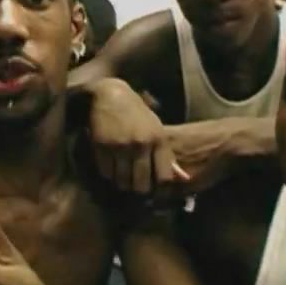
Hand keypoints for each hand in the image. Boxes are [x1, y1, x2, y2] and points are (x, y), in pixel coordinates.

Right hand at [87, 78, 189, 194]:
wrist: (110, 95)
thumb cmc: (137, 113)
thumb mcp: (157, 130)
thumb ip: (168, 156)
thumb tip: (184, 179)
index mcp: (158, 140)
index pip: (164, 177)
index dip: (160, 188)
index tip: (155, 188)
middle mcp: (141, 144)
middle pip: (141, 185)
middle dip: (139, 189)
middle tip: (136, 186)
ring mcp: (120, 146)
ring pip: (122, 181)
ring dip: (122, 182)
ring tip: (123, 177)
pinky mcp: (102, 146)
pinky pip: (106, 172)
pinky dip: (108, 173)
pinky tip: (111, 166)